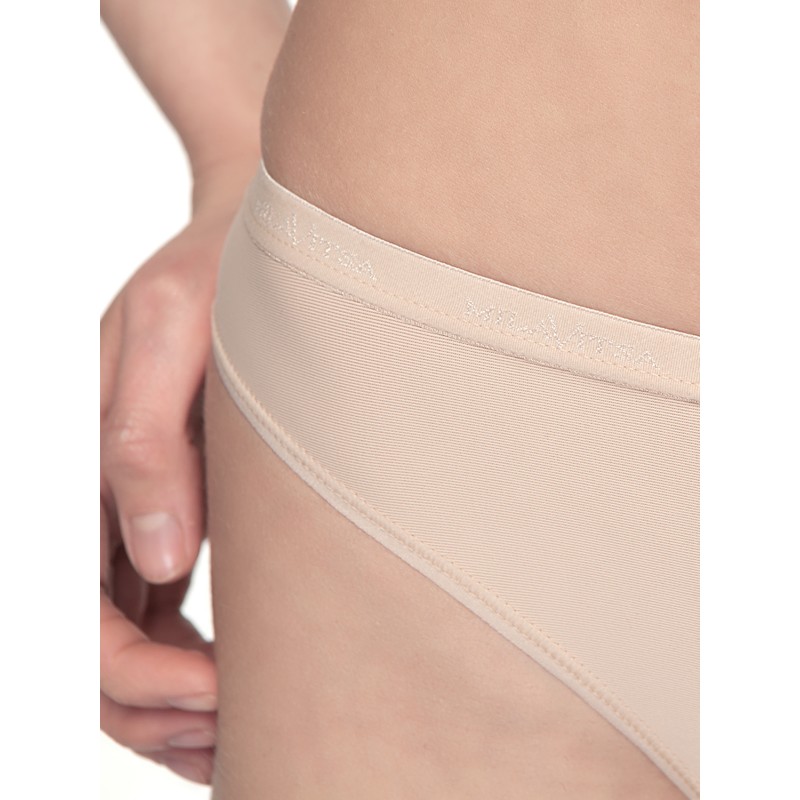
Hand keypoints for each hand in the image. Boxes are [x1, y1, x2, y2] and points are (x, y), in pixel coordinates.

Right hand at [100, 156, 255, 783]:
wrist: (246, 252)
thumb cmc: (210, 277)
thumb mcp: (169, 330)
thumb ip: (144, 438)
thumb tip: (159, 558)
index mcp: (75, 466)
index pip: (78, 611)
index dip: (140, 674)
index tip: (219, 691)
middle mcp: (95, 503)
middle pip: (96, 651)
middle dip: (157, 710)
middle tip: (240, 727)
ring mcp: (131, 516)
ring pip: (128, 646)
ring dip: (172, 708)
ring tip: (241, 731)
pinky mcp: (171, 514)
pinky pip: (160, 614)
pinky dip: (191, 667)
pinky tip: (235, 687)